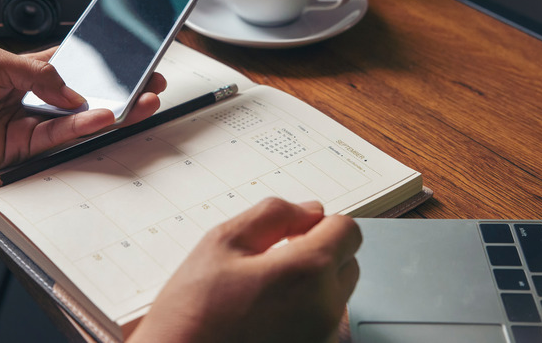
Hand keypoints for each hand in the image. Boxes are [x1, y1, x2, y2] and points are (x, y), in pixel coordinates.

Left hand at [0, 46, 164, 174]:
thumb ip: (38, 73)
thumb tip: (75, 92)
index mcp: (28, 69)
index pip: (76, 65)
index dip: (105, 64)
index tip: (133, 60)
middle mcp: (36, 97)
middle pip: (88, 94)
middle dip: (122, 90)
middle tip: (152, 84)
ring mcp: (33, 123)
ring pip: (81, 118)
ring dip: (114, 110)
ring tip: (143, 101)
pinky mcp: (25, 148)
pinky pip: (62, 137)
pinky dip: (85, 126)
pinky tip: (106, 115)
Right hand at [129, 198, 361, 342]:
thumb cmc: (193, 312)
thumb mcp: (222, 243)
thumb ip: (273, 215)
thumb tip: (309, 210)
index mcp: (308, 271)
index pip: (348, 230)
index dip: (319, 223)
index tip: (291, 231)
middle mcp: (326, 308)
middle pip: (347, 262)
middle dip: (318, 252)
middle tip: (271, 259)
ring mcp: (322, 337)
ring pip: (335, 294)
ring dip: (311, 283)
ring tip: (262, 292)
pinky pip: (321, 323)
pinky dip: (302, 312)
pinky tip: (263, 316)